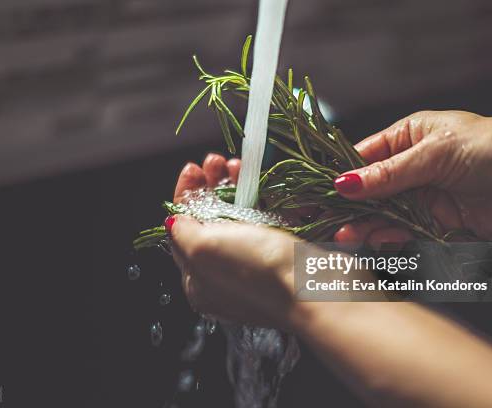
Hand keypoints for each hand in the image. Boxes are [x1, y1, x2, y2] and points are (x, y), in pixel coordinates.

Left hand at [171, 153, 299, 328]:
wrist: (318, 289)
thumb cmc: (257, 272)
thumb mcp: (204, 249)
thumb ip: (182, 233)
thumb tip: (173, 222)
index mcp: (200, 280)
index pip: (183, 232)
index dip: (185, 196)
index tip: (193, 169)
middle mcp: (227, 274)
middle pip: (213, 221)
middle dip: (212, 186)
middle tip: (217, 162)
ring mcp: (260, 264)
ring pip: (243, 217)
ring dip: (239, 186)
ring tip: (240, 164)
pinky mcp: (288, 255)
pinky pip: (273, 220)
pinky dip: (268, 197)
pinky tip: (267, 180)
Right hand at [334, 111, 491, 244]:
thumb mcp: (435, 153)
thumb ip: (388, 174)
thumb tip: (345, 183)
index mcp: (408, 139)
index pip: (362, 158)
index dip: (338, 176)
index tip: (315, 192)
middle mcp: (412, 170)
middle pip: (369, 192)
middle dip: (346, 208)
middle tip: (321, 222)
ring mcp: (425, 198)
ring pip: (384, 216)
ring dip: (365, 227)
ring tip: (347, 236)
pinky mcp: (440, 225)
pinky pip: (408, 235)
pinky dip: (393, 240)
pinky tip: (381, 241)